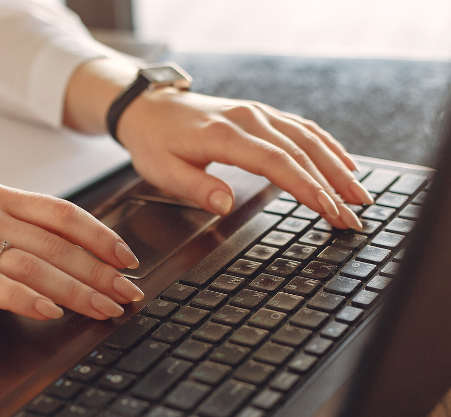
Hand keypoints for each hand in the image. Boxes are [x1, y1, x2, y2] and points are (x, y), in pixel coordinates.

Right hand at [0, 184, 142, 323]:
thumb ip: (26, 235)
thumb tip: (83, 258)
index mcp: (0, 198)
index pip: (64, 214)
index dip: (102, 237)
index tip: (128, 260)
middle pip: (57, 244)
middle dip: (100, 272)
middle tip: (128, 293)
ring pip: (35, 265)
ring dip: (76, 290)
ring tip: (104, 309)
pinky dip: (29, 299)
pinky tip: (52, 313)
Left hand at [117, 88, 372, 229]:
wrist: (149, 108)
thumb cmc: (155, 142)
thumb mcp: (163, 171)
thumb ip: (196, 187)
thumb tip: (225, 204)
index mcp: (226, 136)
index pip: (277, 163)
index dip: (307, 188)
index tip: (329, 210)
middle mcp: (249, 120)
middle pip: (301, 152)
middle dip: (332, 186)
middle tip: (354, 215)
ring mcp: (258, 114)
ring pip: (308, 139)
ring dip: (337, 167)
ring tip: (359, 194)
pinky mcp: (261, 115)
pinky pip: (301, 128)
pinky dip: (327, 146)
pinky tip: (343, 163)